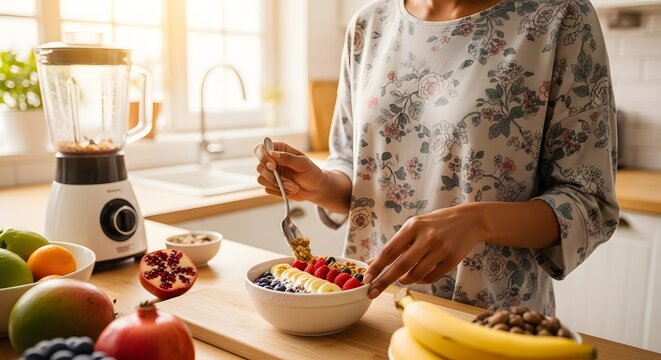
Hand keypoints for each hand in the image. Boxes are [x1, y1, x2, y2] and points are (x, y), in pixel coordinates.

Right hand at [253, 141, 326, 201]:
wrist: (315, 188)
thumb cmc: (311, 172)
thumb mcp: (303, 163)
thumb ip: (288, 158)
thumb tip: (272, 153)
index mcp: (279, 150)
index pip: (261, 149)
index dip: (263, 157)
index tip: (273, 166)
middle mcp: (272, 161)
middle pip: (259, 167)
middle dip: (272, 177)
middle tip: (287, 182)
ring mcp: (271, 173)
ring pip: (261, 179)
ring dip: (278, 185)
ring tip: (293, 186)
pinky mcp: (271, 185)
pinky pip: (267, 189)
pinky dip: (279, 191)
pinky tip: (290, 190)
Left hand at [363, 204, 484, 298]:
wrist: (469, 221)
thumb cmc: (435, 225)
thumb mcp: (414, 228)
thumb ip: (395, 246)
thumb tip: (372, 263)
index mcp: (413, 226)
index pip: (390, 250)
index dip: (377, 266)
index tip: (366, 279)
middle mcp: (427, 237)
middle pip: (401, 265)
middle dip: (384, 281)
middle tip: (371, 292)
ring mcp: (441, 249)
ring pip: (416, 274)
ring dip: (405, 280)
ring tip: (403, 277)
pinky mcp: (452, 260)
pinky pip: (430, 278)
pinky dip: (421, 280)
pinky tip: (419, 275)